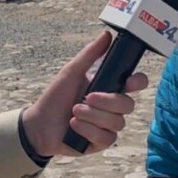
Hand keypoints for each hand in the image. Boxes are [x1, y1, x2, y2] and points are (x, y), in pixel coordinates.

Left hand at [20, 31, 148, 156]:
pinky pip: (107, 138)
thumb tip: (106, 35)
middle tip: (87, 98)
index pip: (136, 83)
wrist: (39, 124)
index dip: (138, 82)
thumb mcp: (71, 72)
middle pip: (128, 105)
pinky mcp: (101, 142)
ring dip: (93, 116)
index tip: (129, 82)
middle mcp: (112, 107)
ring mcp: (108, 125)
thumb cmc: (56, 97)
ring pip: (117, 122)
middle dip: (107, 101)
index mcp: (109, 87)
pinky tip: (74, 126)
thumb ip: (90, 54)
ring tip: (74, 112)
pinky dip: (89, 130)